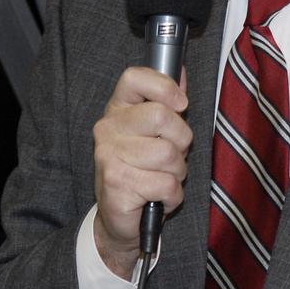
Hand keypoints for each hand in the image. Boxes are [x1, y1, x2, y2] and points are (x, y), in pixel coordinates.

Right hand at [92, 66, 191, 277]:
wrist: (118, 218)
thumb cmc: (142, 170)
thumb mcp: (154, 132)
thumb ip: (166, 102)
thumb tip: (180, 69)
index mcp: (117, 109)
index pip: (134, 77)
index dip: (164, 87)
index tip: (180, 105)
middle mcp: (108, 129)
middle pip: (161, 116)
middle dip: (181, 141)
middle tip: (172, 156)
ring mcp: (109, 157)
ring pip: (169, 154)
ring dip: (178, 172)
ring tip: (163, 178)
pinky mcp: (117, 185)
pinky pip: (167, 184)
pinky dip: (173, 195)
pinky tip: (158, 197)